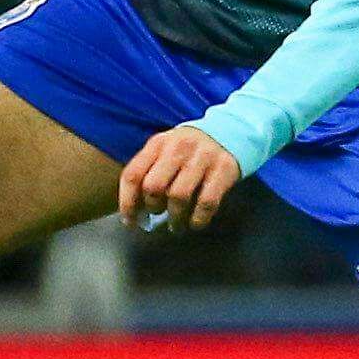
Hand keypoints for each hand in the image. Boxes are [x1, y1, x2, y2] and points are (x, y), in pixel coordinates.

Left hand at [119, 124, 242, 235]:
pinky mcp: (224, 169)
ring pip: (179, 196)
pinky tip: (195, 223)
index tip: (130, 222)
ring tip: (176, 225)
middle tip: (158, 214)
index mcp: (158, 143)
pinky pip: (206, 203)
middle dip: (153, 207)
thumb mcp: (165, 151)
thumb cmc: (188, 151)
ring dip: (175, 218)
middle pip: (154, 186)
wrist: (230, 133)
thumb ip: (149, 173)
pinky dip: (197, 219)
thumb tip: (136, 211)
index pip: (133, 175)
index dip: (127, 203)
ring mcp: (202, 157)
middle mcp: (178, 147)